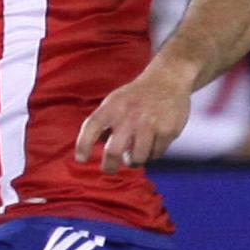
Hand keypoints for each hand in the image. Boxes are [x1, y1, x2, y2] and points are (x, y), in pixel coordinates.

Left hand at [75, 65, 192, 173]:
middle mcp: (129, 115)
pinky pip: (155, 155)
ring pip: (137, 159)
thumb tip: (90, 150)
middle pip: (113, 151)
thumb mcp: (114, 102)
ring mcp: (150, 124)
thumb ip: (102, 124)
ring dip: (134, 161)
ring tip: (133, 155)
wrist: (168, 79)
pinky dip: (152, 154)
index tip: (81, 159)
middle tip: (109, 170)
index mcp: (113, 107)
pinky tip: (152, 143)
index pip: (92, 126)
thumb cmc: (135, 97)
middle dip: (109, 167)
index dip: (83, 144)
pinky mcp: (167, 130)